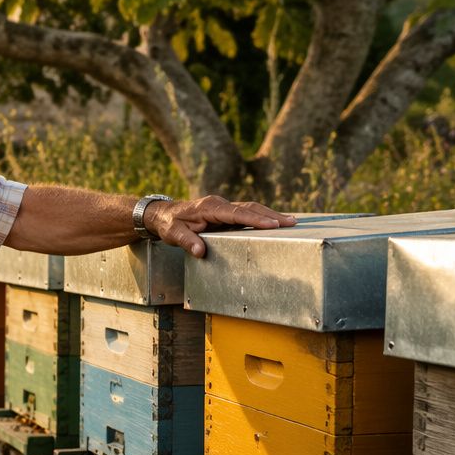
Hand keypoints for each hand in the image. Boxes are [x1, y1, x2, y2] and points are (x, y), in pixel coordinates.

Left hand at [143, 196, 295, 258]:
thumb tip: (200, 251)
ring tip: (291, 222)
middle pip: (249, 208)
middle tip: (291, 222)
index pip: (236, 213)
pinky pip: (246, 212)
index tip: (272, 224)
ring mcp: (224, 206)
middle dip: (271, 215)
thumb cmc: (169, 223)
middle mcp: (219, 204)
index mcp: (209, 207)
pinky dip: (261, 216)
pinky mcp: (226, 212)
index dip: (254, 219)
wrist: (163, 214)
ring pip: (250, 208)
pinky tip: (275, 222)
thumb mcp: (173, 233)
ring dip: (270, 214)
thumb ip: (187, 241)